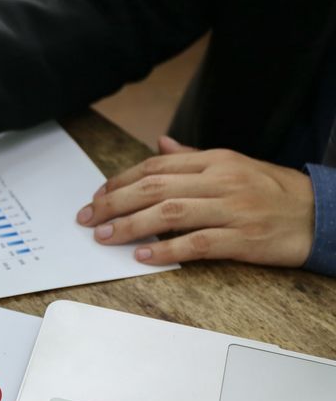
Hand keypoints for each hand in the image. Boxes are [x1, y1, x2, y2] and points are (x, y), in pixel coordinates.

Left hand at [76, 136, 314, 266]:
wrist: (322, 215)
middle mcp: (220, 181)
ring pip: (169, 214)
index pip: (156, 167)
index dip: (121, 180)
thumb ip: (192, 158)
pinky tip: (142, 254)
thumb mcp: (234, 164)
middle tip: (88, 217)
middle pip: (154, 189)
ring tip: (104, 236)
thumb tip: (159, 145)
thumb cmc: (273, 191)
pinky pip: (196, 244)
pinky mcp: (242, 239)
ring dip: (130, 226)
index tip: (98, 194)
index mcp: (215, 161)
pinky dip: (165, 249)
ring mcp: (231, 210)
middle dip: (114, 203)